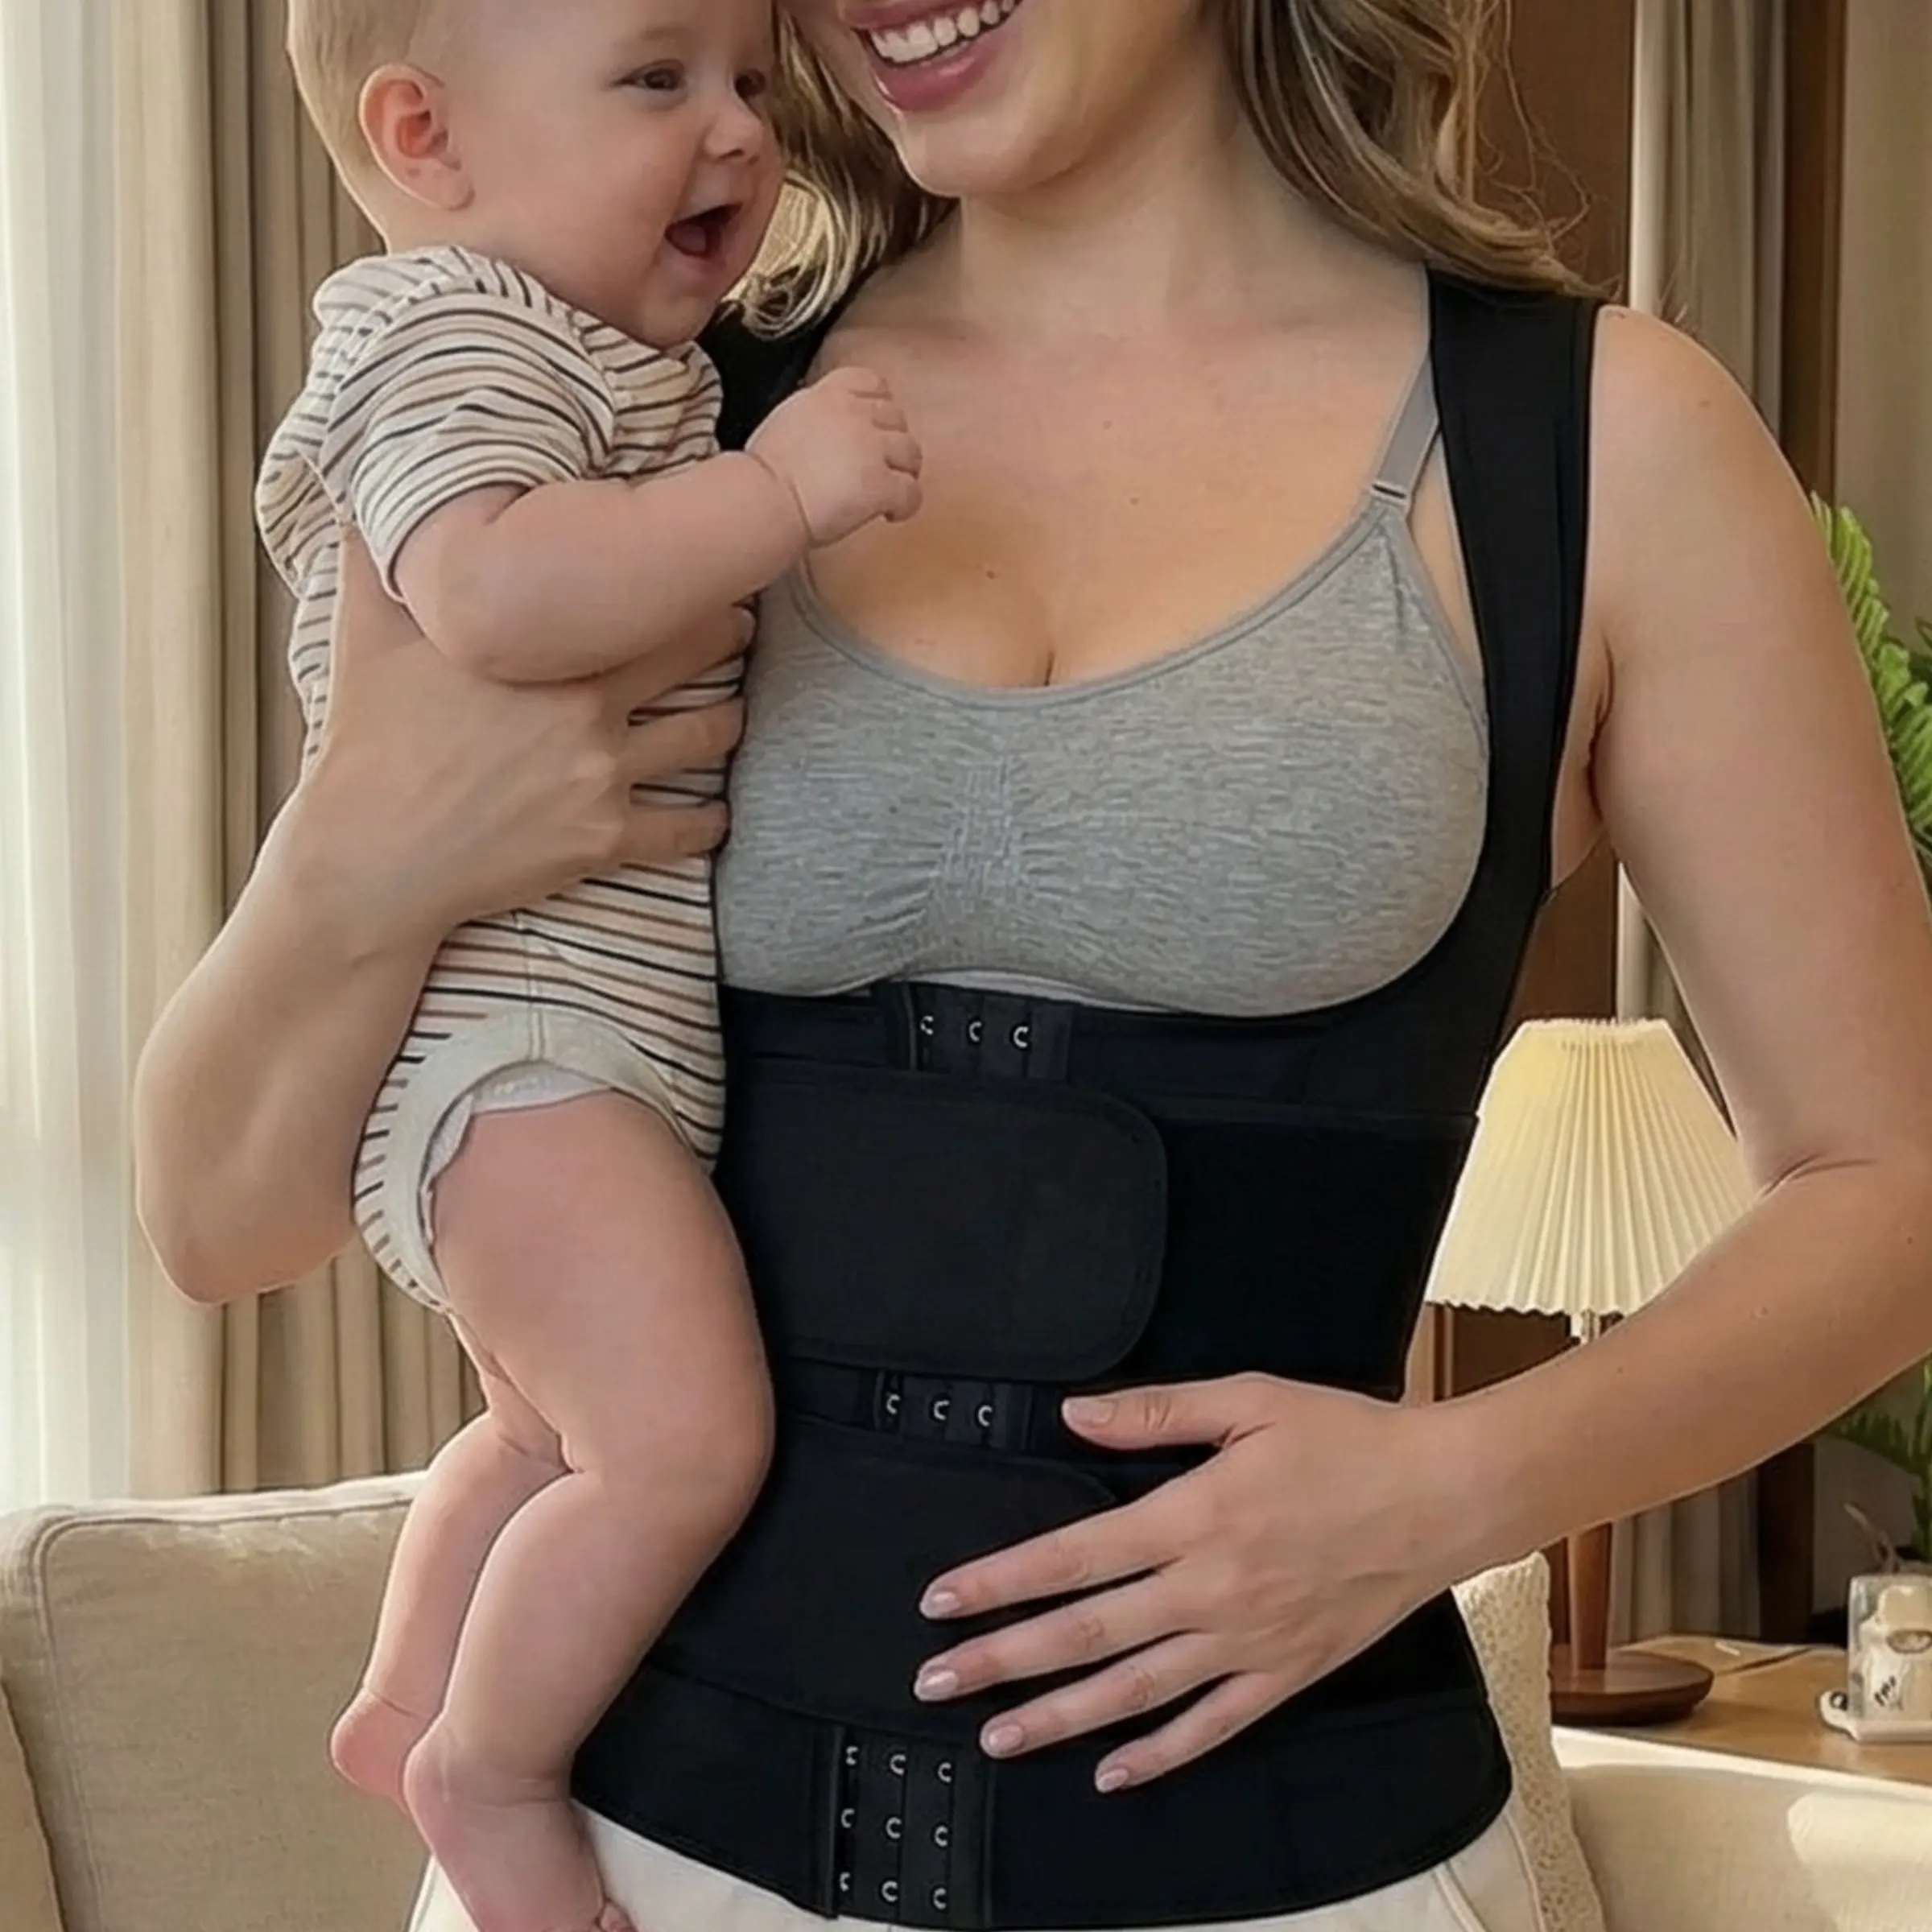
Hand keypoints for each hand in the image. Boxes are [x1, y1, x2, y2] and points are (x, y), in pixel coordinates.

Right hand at [290, 537, 745, 945]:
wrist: (371, 855)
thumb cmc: (369, 743)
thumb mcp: (366, 634)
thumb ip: (377, 557)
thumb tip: (365, 494)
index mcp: (546, 648)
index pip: (648, 591)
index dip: (686, 575)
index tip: (700, 563)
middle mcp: (589, 706)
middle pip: (699, 655)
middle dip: (729, 637)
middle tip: (740, 627)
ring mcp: (604, 775)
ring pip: (710, 735)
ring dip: (732, 720)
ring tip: (736, 709)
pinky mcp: (605, 839)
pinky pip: (690, 827)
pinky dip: (713, 818)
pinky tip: (719, 811)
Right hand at [748, 365, 922, 545]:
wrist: (763, 501)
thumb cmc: (763, 475)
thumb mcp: (788, 422)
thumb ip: (817, 418)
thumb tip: (829, 433)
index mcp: (828, 393)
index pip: (872, 382)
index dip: (880, 407)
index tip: (874, 428)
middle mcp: (854, 413)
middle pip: (897, 418)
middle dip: (892, 443)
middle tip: (882, 467)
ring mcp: (871, 447)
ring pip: (911, 453)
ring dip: (903, 472)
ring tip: (888, 493)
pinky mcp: (881, 483)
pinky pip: (912, 492)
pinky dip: (905, 506)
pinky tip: (889, 514)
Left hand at [909, 1375, 1481, 1791]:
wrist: (1442, 1496)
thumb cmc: (1346, 1438)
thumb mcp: (1248, 1401)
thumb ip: (1155, 1412)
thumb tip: (1072, 1413)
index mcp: (1192, 1517)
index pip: (1071, 1557)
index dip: (1000, 1582)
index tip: (941, 1601)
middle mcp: (1208, 1590)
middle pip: (1085, 1633)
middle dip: (1002, 1659)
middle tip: (933, 1682)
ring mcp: (1246, 1641)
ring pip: (1133, 1691)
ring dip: (1058, 1716)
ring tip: (996, 1736)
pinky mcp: (1285, 1673)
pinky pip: (1211, 1726)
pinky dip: (1158, 1754)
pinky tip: (1110, 1774)